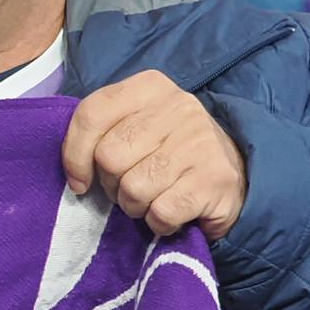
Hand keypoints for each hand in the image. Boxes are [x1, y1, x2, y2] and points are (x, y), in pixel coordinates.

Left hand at [62, 69, 249, 241]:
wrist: (235, 169)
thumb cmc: (168, 148)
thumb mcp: (134, 123)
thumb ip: (100, 132)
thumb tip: (75, 176)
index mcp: (150, 87)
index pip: (91, 115)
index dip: (75, 155)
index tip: (79, 180)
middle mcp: (179, 108)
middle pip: (109, 157)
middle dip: (109, 184)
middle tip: (127, 187)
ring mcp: (201, 143)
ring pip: (133, 188)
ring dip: (134, 206)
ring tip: (152, 198)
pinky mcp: (216, 180)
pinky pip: (161, 212)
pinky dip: (158, 222)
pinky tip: (171, 212)